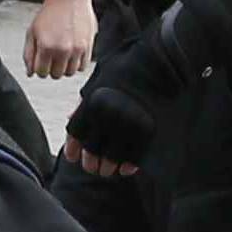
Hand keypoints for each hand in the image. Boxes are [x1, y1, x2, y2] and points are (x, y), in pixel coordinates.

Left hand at [24, 0, 95, 82]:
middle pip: (56, 75)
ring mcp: (77, 49)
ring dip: (65, 67)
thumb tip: (30, 72)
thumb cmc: (51, 11)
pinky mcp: (89, 46)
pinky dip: (77, 63)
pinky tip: (72, 54)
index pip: (41, 73)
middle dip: (52, 68)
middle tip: (52, 57)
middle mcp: (63, 50)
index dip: (40, 69)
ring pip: (70, 73)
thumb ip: (28, 54)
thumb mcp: (32, 31)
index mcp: (47, 46)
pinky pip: (83, 66)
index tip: (42, 63)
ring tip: (62, 55)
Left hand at [62, 26, 179, 177]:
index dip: (73, 150)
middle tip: (93, 167)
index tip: (75, 157)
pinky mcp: (148, 132)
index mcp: (92, 103)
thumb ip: (83, 101)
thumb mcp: (100, 79)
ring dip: (108, 168)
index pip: (76, 136)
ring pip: (112, 160)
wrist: (163, 62)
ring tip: (108, 169)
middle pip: (92, 152)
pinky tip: (125, 167)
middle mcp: (108, 116)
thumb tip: (68, 119)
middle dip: (91, 163)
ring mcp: (128, 126)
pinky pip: (134, 158)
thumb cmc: (129, 68)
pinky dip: (127, 165)